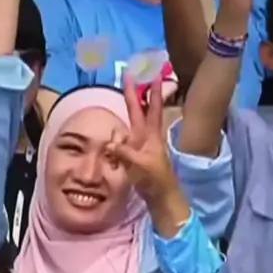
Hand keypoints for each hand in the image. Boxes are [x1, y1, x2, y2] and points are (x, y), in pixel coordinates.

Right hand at [107, 78, 180, 203]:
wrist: (162, 197)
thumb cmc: (155, 180)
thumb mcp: (141, 165)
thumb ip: (125, 153)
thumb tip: (110, 142)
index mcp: (150, 136)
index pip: (150, 110)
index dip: (150, 93)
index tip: (151, 75)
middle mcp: (146, 137)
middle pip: (140, 111)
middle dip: (136, 94)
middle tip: (131, 75)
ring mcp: (141, 146)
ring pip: (134, 123)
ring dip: (131, 110)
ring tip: (127, 95)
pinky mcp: (135, 157)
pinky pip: (125, 140)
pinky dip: (121, 132)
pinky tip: (116, 129)